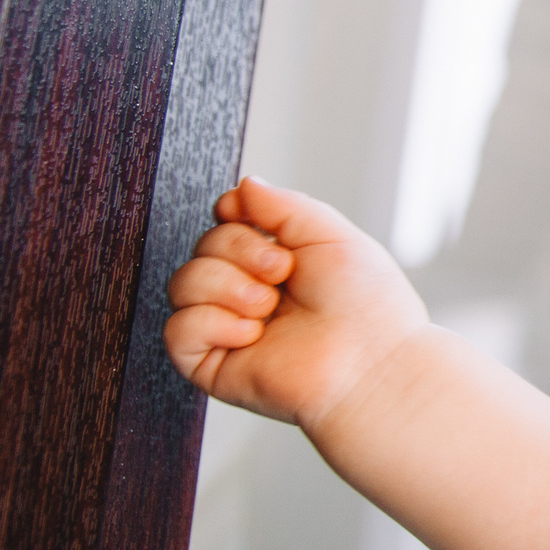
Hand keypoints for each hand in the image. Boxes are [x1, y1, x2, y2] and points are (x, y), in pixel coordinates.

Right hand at [164, 177, 429, 427]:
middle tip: (284, 274)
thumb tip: (242, 185)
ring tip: (269, 307)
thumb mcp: (330, 235)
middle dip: (242, 251)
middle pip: (202, 247)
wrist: (372, 364)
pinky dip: (213, 323)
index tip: (263, 226)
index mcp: (275, 263)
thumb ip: (283, 206)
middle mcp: (248, 293)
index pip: (225, 223)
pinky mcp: (212, 364)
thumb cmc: (368, 307)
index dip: (235, 217)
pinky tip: (251, 333)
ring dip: (228, 286)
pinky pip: (177, 329)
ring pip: (182, 283)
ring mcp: (228, 329)